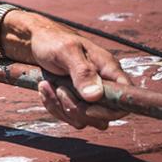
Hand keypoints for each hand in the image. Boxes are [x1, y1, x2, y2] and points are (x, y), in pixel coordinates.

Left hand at [10, 13, 131, 129]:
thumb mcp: (67, 51)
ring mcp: (89, 96)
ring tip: (48, 84)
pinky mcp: (74, 101)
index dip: (111, 111)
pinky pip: (68, 116)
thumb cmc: (54, 41)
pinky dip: (53, 106)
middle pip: (102, 118)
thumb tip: (95, 96)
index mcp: (109, 71)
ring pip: (83, 120)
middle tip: (60, 89)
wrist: (36, 42)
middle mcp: (103, 86)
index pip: (125, 99)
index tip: (88, 108)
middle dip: (77, 109)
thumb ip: (82, 72)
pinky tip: (45, 88)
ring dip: (61, 106)